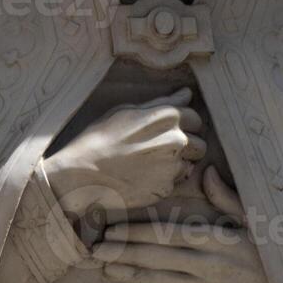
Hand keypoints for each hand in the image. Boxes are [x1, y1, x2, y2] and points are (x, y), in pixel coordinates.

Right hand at [42, 87, 205, 217]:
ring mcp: (173, 167)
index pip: (196, 118)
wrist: (82, 173)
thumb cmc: (100, 137)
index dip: (184, 124)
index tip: (167, 130)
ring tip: (150, 163)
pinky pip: (176, 183)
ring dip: (178, 164)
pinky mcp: (166, 189)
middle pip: (200, 144)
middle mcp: (176, 141)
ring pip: (190, 165)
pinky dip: (165, 180)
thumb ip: (162, 103)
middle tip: (160, 149)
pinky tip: (143, 176)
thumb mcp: (127, 110)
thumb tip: (187, 94)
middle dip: (187, 146)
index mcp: (167, 117)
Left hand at [92, 167, 276, 282]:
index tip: (112, 227)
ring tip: (105, 268)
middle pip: (156, 256)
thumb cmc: (273, 253)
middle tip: (95, 248)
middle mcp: (208, 265)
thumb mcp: (254, 220)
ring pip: (161, 282)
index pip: (166, 232)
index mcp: (215, 239)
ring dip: (131, 274)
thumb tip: (206, 171)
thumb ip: (226, 197)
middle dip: (123, 251)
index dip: (136, 230)